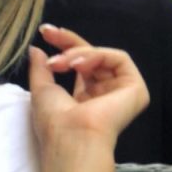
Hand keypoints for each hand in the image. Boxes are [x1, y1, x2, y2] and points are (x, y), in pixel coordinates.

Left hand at [28, 25, 149, 171]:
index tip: (45, 32)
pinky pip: (119, 58)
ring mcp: (122, 92)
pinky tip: (77, 65)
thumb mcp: (42, 89)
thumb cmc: (54, 123)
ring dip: (78, 53)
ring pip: (102, 56)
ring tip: (60, 62)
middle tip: (49, 32)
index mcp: (86, 98)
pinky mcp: (136, 89)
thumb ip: (41, 68)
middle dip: (69, 41)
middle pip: (92, 56)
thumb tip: (36, 48)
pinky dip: (95, 55)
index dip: (64, 45)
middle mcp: (106, 95)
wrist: (71, 139)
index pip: (79, 64)